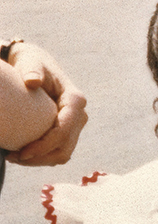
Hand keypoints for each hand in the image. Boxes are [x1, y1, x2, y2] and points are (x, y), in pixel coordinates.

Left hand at [8, 43, 86, 166]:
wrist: (34, 64)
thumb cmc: (30, 62)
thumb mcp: (30, 62)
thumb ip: (31, 70)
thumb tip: (33, 82)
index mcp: (74, 99)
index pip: (64, 131)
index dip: (43, 146)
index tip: (20, 153)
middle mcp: (79, 114)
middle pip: (65, 147)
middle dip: (39, 158)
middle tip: (12, 157)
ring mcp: (75, 124)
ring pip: (63, 154)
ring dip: (40, 160)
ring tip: (15, 157)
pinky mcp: (68, 130)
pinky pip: (59, 151)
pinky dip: (42, 157)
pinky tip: (22, 152)